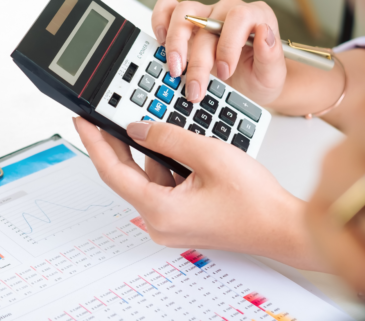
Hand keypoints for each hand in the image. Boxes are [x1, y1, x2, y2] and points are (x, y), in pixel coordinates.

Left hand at [74, 117, 322, 269]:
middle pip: (128, 176)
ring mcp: (170, 224)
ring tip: (164, 126)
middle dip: (121, 143)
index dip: (94, 142)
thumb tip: (138, 128)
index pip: (112, 172)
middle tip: (110, 115)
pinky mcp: (181, 221)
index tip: (81, 121)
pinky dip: (169, 167)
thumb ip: (168, 137)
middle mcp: (159, 223)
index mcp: (160, 211)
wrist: (282, 226)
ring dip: (153, 153)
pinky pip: (164, 188)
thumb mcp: (209, 154)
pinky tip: (182, 149)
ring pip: (148, 179)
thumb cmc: (255, 201)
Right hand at [152, 0, 285, 104]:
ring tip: (176, 68)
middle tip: (195, 85)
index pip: (238, 17)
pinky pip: (168, 10)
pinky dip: (160, 22)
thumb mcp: (272, 74)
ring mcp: (205, 16)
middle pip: (205, 21)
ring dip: (175, 42)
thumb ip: (271, 54)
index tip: (224, 71)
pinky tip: (162, 43)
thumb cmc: (259, 77)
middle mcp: (228, 12)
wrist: (249, 85)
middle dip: (198, 58)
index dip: (228, 45)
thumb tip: (264, 34)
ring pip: (183, 12)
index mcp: (256, 17)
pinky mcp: (188, 25)